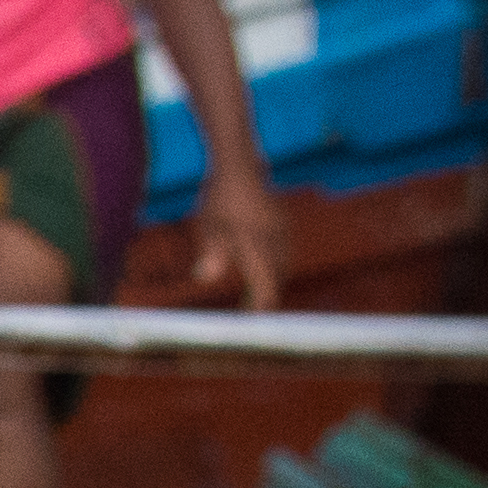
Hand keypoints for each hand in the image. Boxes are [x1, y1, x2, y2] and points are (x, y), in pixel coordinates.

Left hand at [190, 164, 291, 313]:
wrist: (239, 163)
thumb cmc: (219, 196)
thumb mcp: (208, 225)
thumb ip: (211, 254)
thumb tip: (204, 279)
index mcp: (258, 244)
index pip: (266, 287)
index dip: (260, 309)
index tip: (250, 325)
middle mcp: (275, 240)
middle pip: (277, 280)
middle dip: (266, 298)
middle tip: (249, 316)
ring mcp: (282, 231)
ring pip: (282, 266)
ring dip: (271, 282)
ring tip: (253, 298)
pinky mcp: (283, 225)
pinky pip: (283, 253)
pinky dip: (273, 267)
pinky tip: (260, 270)